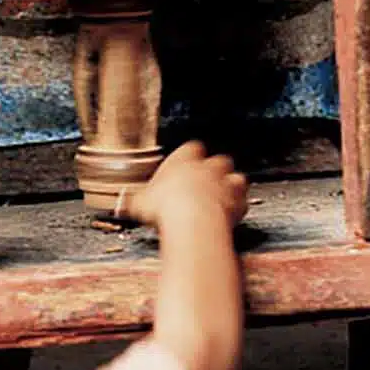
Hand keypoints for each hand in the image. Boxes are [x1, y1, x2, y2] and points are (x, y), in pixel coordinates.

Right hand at [121, 141, 248, 227]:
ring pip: (236, 177)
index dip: (188, 157)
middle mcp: (207, 167)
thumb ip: (137, 200)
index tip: (182, 165)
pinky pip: (243, 200)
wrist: (193, 221)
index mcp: (183, 159)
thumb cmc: (166, 207)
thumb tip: (126, 204)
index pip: (191, 148)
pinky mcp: (238, 202)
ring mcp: (225, 184)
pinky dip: (238, 205)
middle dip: (213, 170)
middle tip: (201, 183)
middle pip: (218, 160)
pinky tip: (229, 214)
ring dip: (229, 185)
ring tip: (219, 196)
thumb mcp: (139, 202)